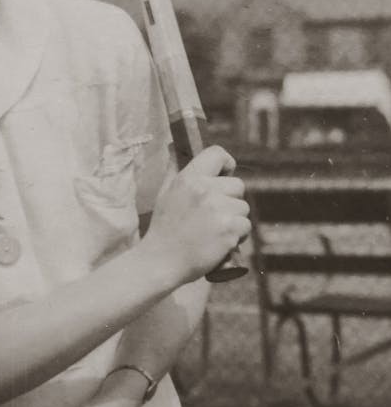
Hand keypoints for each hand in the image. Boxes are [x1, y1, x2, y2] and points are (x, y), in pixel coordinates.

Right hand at [145, 146, 249, 284]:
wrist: (161, 261)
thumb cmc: (164, 228)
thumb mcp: (165, 192)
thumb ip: (174, 168)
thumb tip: (174, 145)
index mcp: (189, 178)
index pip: (217, 153)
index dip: (226, 164)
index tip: (224, 175)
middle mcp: (205, 190)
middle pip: (238, 185)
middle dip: (230, 200)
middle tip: (212, 216)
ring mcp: (218, 210)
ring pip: (243, 208)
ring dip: (234, 220)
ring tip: (213, 232)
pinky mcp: (229, 230)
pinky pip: (245, 226)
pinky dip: (237, 236)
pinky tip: (219, 242)